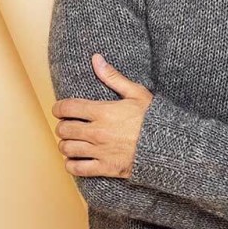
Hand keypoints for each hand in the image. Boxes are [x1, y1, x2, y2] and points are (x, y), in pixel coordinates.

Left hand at [51, 54, 153, 178]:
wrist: (169, 146)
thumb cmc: (153, 119)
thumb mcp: (136, 93)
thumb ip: (112, 77)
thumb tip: (96, 59)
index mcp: (103, 112)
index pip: (67, 108)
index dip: (58, 108)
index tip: (59, 110)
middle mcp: (97, 132)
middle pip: (64, 129)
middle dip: (62, 126)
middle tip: (67, 126)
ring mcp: (100, 151)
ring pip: (67, 149)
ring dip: (65, 145)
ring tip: (70, 142)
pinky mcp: (105, 168)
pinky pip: (77, 169)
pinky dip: (71, 164)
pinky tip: (75, 160)